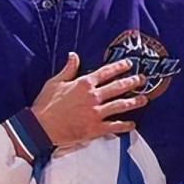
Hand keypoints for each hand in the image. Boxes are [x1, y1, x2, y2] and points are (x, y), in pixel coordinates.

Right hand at [31, 52, 147, 146]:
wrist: (40, 127)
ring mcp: (96, 113)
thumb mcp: (54, 82)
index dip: (119, 67)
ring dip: (134, 102)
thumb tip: (73, 55)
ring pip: (120, 105)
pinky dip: (125, 126)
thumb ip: (68, 69)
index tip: (129, 64)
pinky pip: (115, 126)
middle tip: (142, 79)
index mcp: (83, 84)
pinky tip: (132, 125)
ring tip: (143, 99)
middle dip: (132, 82)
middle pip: (118, 87)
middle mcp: (93, 96)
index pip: (106, 72)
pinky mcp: (95, 128)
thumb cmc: (45, 104)